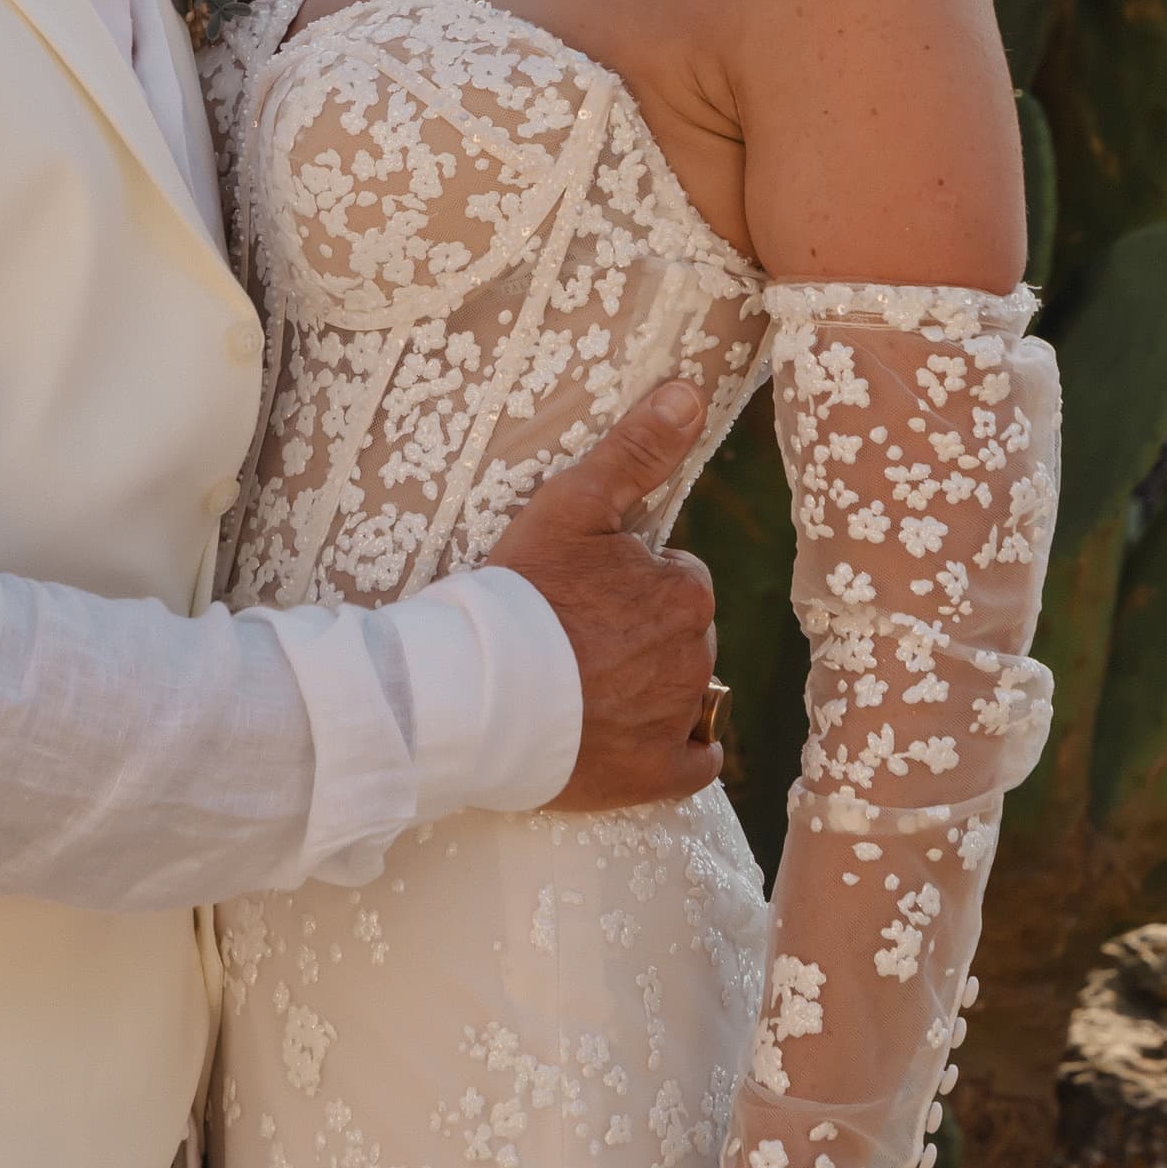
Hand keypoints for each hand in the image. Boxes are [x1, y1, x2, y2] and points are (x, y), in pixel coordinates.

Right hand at [485, 378, 725, 812]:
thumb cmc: (518, 592)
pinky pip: (694, 763)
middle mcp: (695, 657)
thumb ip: (636, 449)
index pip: (676, 578)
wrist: (471, 693)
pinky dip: (677, 754)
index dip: (630, 581)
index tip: (585, 592)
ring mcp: (675, 721)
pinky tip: (634, 741)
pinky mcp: (655, 776)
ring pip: (683, 692)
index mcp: (684, 592)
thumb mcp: (572, 505)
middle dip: (642, 632)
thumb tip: (690, 392)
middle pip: (680, 634)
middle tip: (577, 637)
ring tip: (582, 684)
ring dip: (650, 686)